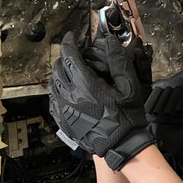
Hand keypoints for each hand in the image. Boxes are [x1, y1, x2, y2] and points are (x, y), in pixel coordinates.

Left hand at [49, 32, 154, 169]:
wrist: (121, 145)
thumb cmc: (126, 118)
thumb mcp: (129, 87)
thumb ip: (119, 62)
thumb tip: (111, 43)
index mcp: (86, 84)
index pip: (69, 55)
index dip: (69, 42)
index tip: (71, 37)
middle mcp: (70, 95)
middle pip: (58, 68)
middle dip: (65, 57)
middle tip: (74, 55)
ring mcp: (64, 109)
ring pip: (53, 83)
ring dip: (60, 74)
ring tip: (71, 72)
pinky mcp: (62, 120)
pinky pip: (53, 100)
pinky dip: (57, 91)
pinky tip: (67, 91)